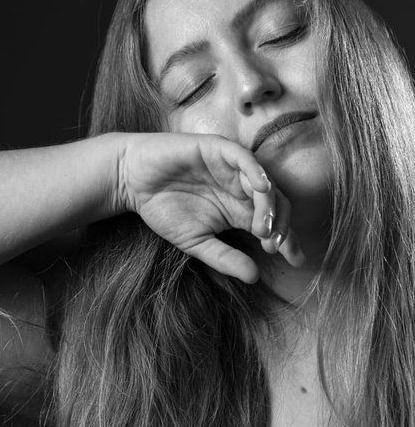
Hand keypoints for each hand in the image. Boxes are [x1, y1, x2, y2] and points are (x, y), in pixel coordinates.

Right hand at [116, 132, 304, 282]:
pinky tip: (261, 189)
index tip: (296, 260)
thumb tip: (254, 277)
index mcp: (238, 211)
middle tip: (273, 245)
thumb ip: (224, 257)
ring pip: (265, 184)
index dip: (287, 241)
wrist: (132, 180)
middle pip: (277, 204)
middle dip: (282, 226)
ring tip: (264, 227)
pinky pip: (245, 159)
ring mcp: (232, 168)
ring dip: (269, 206)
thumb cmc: (162, 208)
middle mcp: (241, 189)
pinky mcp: (218, 150)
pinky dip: (256, 172)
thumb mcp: (195, 242)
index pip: (272, 225)